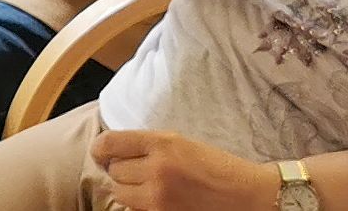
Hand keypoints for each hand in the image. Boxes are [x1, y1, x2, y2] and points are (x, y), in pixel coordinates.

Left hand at [92, 129, 277, 210]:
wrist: (247, 196)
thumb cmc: (214, 165)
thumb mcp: (179, 142)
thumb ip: (147, 145)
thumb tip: (112, 150)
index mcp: (161, 143)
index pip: (110, 143)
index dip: (100, 148)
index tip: (100, 152)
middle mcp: (157, 170)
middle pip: (114, 171)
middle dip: (121, 171)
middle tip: (136, 170)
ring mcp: (160, 198)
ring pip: (120, 194)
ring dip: (128, 190)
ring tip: (145, 186)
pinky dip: (140, 207)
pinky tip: (155, 200)